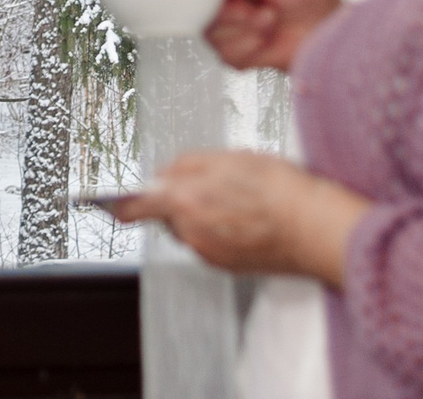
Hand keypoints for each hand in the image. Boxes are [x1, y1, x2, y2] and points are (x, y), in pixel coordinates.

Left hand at [110, 151, 367, 284]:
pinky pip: (210, 241)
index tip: (105, 200)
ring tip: (237, 197)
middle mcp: (192, 233)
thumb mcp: (231, 158)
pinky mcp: (227, 265)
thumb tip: (165, 173)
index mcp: (187, 202)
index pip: (137, 205)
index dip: (120, 201)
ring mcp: (210, 253)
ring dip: (201, 211)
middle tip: (214, 180)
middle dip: (180, 195)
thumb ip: (188, 164)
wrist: (317, 228)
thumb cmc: (281, 191)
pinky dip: (219, 227)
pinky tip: (246, 215)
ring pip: (190, 226)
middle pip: (168, 211)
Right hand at [203, 0, 341, 72]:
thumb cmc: (313, 1)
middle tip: (249, 8)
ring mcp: (230, 33)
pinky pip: (227, 54)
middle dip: (227, 11)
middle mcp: (227, 8)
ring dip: (242, 29)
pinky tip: (265, 40)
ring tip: (268, 21)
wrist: (329, 33)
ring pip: (212, 33)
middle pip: (201, 10)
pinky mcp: (238, 57)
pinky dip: (248, 48)